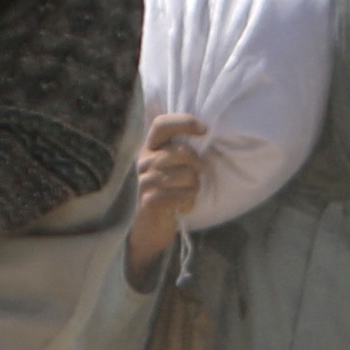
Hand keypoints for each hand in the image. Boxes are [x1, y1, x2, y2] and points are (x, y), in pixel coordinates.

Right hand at [123, 111, 217, 270]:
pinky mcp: (149, 200)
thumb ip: (181, 150)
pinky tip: (182, 206)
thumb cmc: (168, 191)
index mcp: (149, 147)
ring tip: (186, 194)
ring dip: (194, 187)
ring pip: (186, 175)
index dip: (185, 122)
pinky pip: (182, 195)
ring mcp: (144, 181)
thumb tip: (205, 133)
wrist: (149, 227)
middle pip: (182, 152)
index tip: (205, 130)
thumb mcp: (172, 166)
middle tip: (195, 176)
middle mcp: (144, 161)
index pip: (162, 124)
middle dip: (197, 166)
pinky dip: (189, 202)